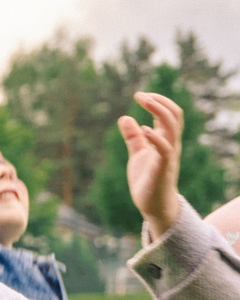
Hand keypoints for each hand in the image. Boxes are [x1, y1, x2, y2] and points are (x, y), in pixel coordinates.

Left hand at [124, 92, 185, 241]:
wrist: (153, 205)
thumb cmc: (147, 180)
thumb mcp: (137, 154)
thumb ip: (133, 138)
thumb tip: (125, 117)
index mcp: (165, 140)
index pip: (170, 114)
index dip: (158, 101)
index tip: (140, 95)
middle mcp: (170, 144)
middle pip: (174, 115)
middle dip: (159, 101)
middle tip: (140, 94)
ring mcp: (168, 156)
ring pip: (172, 127)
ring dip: (159, 111)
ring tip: (143, 101)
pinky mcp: (163, 168)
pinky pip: (165, 149)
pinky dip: (156, 137)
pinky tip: (143, 129)